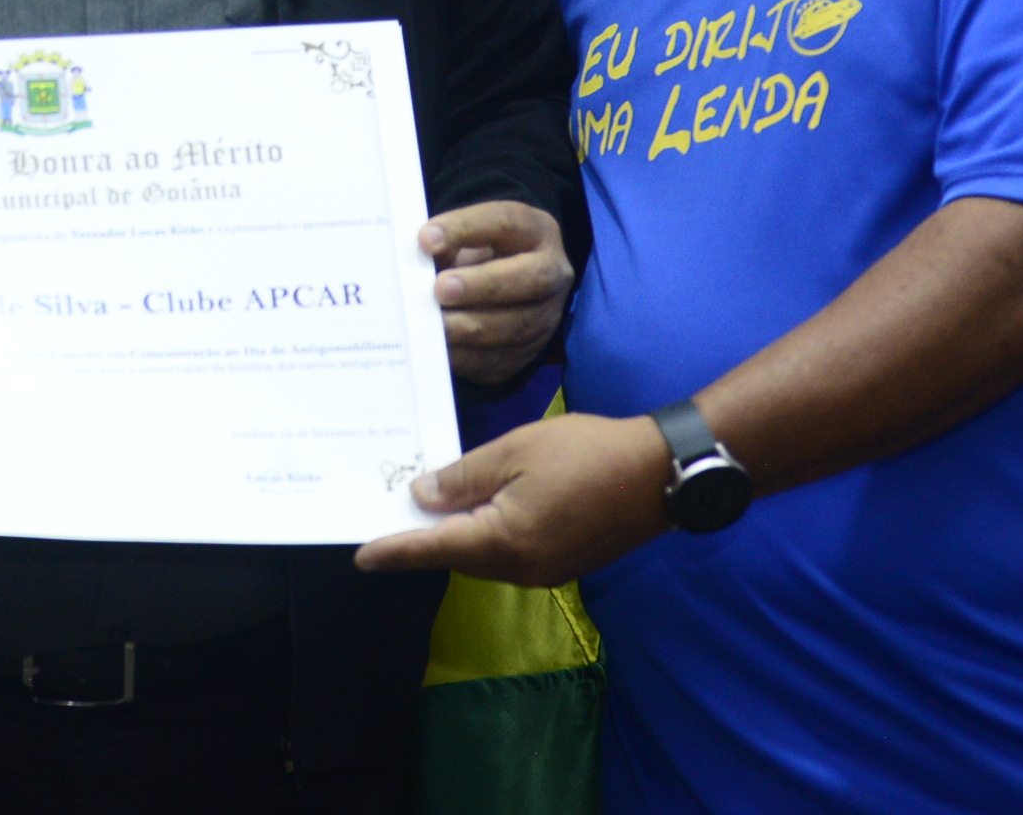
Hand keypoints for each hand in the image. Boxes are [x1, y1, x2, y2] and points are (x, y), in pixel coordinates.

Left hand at [355, 411, 667, 583]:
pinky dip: (489, 535)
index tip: (361, 555)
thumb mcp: (516, 452)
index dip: (396, 550)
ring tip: (432, 506)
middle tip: (394, 513)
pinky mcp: (566, 563)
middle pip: (458, 555)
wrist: (660, 473)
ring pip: (485, 556)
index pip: (435, 548)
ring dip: (459, 535)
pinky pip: (511, 554)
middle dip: (426, 538)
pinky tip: (482, 508)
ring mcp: (547, 570)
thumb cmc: (588, 453)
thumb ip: (464, 477)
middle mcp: (522, 568)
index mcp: (505, 540)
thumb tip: (422, 497)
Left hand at [422, 200, 572, 384]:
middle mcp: (551, 274)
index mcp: (536, 231)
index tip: (426, 239)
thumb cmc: (478, 258)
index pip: (505, 222)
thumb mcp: (467, 240)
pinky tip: (437, 348)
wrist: (505, 295)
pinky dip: (464, 356)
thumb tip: (415, 261)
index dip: (465, 228)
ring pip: (515, 327)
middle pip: (528, 278)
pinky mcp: (527, 355)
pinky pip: (497, 360)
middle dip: (482, 285)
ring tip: (433, 324)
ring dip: (469, 327)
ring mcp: (545, 318)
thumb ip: (445, 246)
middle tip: (440, 290)